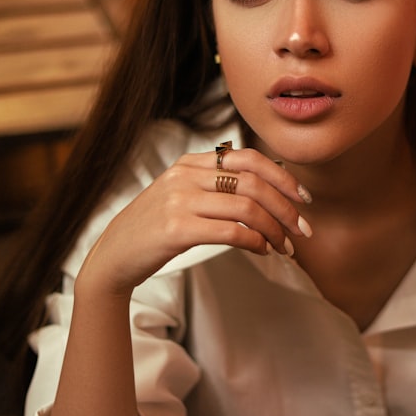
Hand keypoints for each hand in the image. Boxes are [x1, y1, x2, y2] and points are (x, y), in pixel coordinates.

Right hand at [75, 146, 311, 298]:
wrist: (112, 256)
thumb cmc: (153, 230)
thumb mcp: (180, 196)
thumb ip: (214, 187)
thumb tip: (267, 192)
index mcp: (189, 163)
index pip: (249, 158)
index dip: (282, 177)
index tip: (302, 198)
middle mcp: (185, 176)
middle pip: (254, 182)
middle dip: (286, 207)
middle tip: (302, 230)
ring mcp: (179, 200)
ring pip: (247, 207)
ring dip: (275, 229)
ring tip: (284, 246)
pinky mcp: (176, 228)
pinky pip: (232, 231)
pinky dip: (256, 241)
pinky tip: (263, 250)